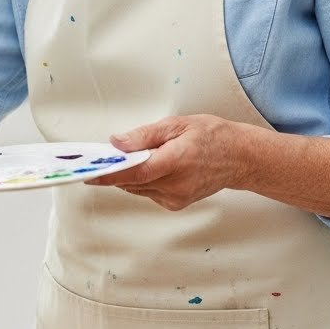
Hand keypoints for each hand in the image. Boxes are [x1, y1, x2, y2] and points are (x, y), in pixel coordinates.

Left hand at [87, 114, 247, 209]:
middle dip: (116, 170)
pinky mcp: (176, 204)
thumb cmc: (212, 137)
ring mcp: (176, 198)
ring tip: (131, 157)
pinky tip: (152, 167)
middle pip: (133, 181)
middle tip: (105, 157)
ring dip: (129, 175)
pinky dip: (143, 181)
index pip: (135, 172)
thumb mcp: (177, 125)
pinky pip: (148, 193)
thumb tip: (118, 143)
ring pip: (138, 188)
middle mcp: (176, 185)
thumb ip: (144, 135)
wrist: (238, 157)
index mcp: (176, 161)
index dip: (109, 174)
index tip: (90, 173)